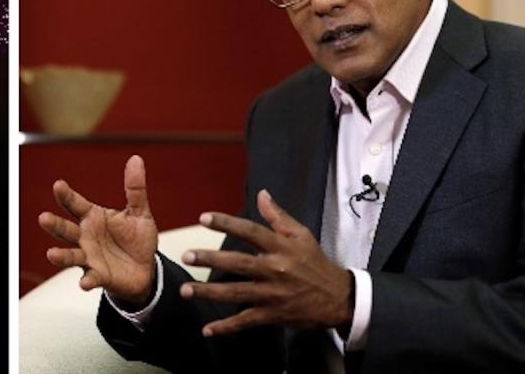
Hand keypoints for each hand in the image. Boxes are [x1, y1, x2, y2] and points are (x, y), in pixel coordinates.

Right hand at [38, 155, 159, 303]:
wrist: (146, 269)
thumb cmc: (137, 240)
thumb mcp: (139, 212)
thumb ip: (135, 189)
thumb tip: (135, 159)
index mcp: (93, 217)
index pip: (76, 204)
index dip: (66, 195)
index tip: (58, 185)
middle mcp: (86, 236)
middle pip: (66, 230)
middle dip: (54, 225)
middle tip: (43, 218)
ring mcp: (89, 257)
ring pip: (71, 255)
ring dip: (61, 255)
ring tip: (51, 254)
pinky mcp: (99, 276)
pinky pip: (91, 278)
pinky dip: (87, 280)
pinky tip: (84, 282)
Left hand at [180, 190, 351, 336]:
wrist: (339, 299)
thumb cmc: (316, 264)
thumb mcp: (302, 236)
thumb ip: (278, 216)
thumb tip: (261, 194)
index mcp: (280, 247)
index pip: (250, 231)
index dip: (226, 223)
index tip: (203, 218)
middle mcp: (274, 269)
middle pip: (238, 263)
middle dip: (211, 259)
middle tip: (186, 255)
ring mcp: (272, 294)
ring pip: (236, 292)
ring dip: (209, 292)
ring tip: (186, 290)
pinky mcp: (272, 314)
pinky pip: (246, 321)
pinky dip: (226, 327)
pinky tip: (207, 330)